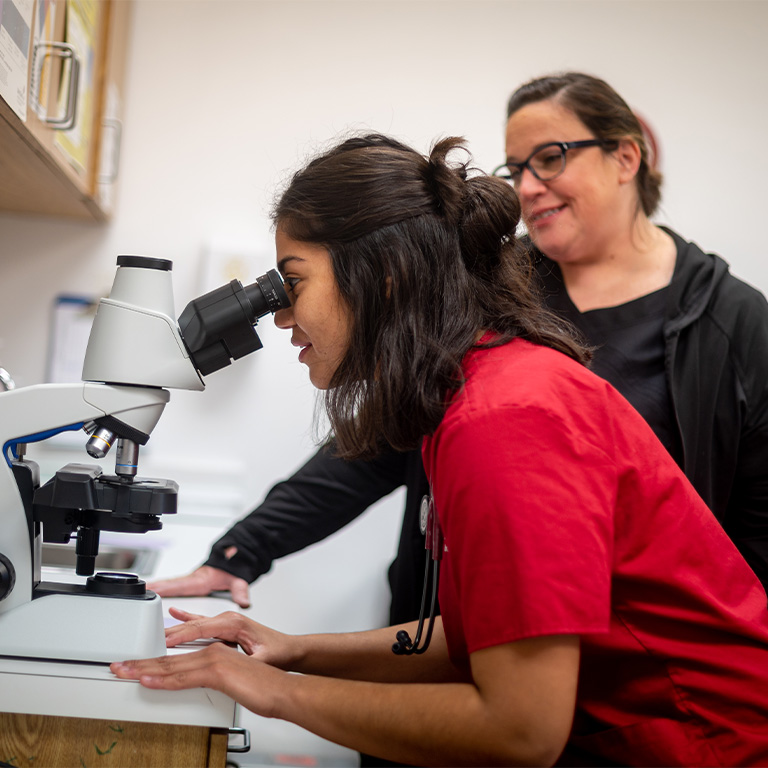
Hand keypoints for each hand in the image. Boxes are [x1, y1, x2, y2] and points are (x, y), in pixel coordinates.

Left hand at [110, 643, 286, 718]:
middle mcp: (212, 650)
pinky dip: (162, 680)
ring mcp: (214, 658)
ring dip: (143, 669)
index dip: (152, 662)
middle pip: (168, 660)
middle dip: (140, 663)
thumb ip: (214, 679)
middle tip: (118, 666)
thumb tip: (199, 684)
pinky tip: (147, 680)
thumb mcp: (232, 683)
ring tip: (123, 671)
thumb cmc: (262, 687)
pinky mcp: (217, 670)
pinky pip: (183, 677)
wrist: (282, 689)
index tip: (133, 665)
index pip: (176, 658)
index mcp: (214, 652)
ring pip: (171, 666)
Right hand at [147, 565, 250, 607]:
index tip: (152, 589)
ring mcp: (188, 582)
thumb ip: (240, 591)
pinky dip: (160, 589)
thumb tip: (244, 601)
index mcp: (200, 581)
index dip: (166, 589)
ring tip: (138, 594)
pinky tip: (152, 592)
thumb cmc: (231, 572)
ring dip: (154, 588)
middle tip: (138, 593)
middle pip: (169, 585)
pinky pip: (171, 588)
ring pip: (168, 585)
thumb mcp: (237, 581)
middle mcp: (191, 581)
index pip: (180, 585)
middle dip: (154, 588)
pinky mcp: (188, 585)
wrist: (231, 563)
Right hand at [162, 606, 298, 669]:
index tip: (161, 644)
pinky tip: (175, 613)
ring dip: (173, 630)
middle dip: (168, 635)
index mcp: (234, 624)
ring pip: (193, 625)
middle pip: (191, 626)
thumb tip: (235, 665)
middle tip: (145, 643)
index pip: (200, 629)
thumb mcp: (263, 660)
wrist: (290, 649)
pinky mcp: (225, 626)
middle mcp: (228, 619)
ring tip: (151, 634)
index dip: (179, 637)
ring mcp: (225, 622)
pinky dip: (186, 619)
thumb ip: (247, 661)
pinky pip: (200, 622)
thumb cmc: (279, 652)